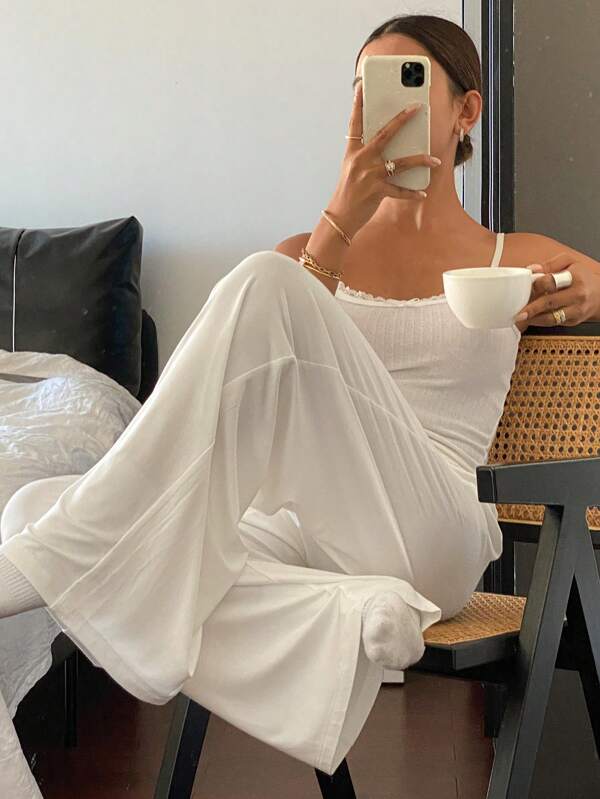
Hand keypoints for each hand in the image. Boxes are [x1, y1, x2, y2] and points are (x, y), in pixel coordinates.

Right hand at [326, 77, 440, 238]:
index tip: (361, 87)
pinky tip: (422, 193)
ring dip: (420, 161)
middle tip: (416, 107)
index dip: (358, 105)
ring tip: (435, 160)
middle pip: (384, 135)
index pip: (355, 124)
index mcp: (353, 152)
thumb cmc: (348, 193)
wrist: (340, 217)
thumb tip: (387, 146)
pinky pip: (399, 190)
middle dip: (402, 120)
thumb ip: (367, 156)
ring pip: (400, 163)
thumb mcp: (353, 170)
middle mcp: (361, 160)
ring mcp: (369, 176)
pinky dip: (412, 193)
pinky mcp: (376, 191)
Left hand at [514, 253, 597, 326]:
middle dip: (531, 308)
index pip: (552, 281)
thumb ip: (550, 264)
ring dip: (534, 319)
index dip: (536, 284)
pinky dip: (540, 322)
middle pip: (550, 302)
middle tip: (518, 312)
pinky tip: (530, 319)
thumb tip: (532, 269)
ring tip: (521, 318)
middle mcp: (577, 295)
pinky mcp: (572, 321)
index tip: (525, 286)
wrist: (599, 295)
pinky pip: (553, 324)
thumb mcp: (569, 262)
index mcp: (575, 278)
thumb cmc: (582, 277)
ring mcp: (575, 310)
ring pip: (551, 317)